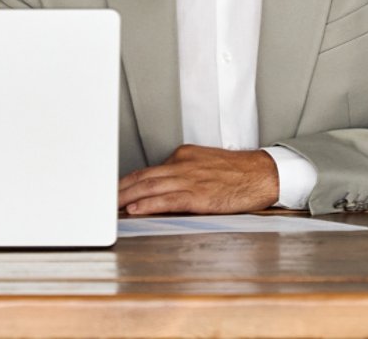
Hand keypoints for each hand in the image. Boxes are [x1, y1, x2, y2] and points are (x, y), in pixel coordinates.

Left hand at [117, 145, 278, 215]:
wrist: (264, 173)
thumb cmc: (240, 172)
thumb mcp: (207, 164)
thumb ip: (186, 172)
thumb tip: (166, 186)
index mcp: (184, 156)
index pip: (149, 169)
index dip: (128, 181)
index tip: (115, 190)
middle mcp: (183, 165)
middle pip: (143, 176)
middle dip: (120, 189)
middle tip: (102, 199)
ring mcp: (190, 179)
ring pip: (150, 187)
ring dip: (126, 198)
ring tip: (110, 207)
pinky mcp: (199, 195)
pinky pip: (167, 200)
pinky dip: (147, 205)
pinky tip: (135, 210)